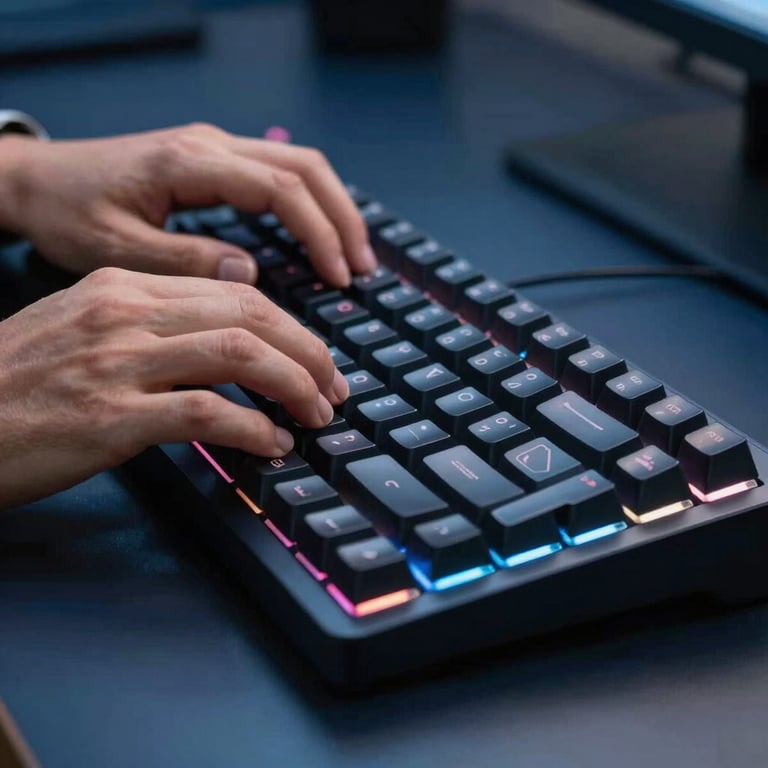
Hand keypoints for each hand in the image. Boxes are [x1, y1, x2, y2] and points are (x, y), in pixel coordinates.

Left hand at [0, 124, 374, 286]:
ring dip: (333, 209)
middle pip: (305, 167)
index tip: (337, 277)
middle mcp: (210, 145)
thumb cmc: (70, 214)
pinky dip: (310, 205)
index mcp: (189, 163)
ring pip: (299, 165)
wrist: (40, 182)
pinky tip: (319, 237)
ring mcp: (214, 148)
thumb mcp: (116, 249)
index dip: (319, 233)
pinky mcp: (214, 160)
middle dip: (342, 219)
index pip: (281, 188)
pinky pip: (280, 174)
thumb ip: (185, 260)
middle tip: (362, 270)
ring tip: (354, 257)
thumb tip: (250, 271)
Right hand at [0, 267, 348, 508]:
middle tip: (333, 389)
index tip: (315, 359)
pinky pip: (206, 414)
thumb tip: (228, 351)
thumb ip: (155, 329)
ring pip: (240, 355)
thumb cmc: (17, 384)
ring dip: (294, 386)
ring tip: (315, 415)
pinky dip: (252, 428)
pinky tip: (271, 444)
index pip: (236, 294)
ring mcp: (118, 362)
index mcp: (124, 286)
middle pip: (251, 316)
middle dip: (309, 354)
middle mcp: (126, 312)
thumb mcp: (84, 330)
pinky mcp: (110, 418)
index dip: (291, 328)